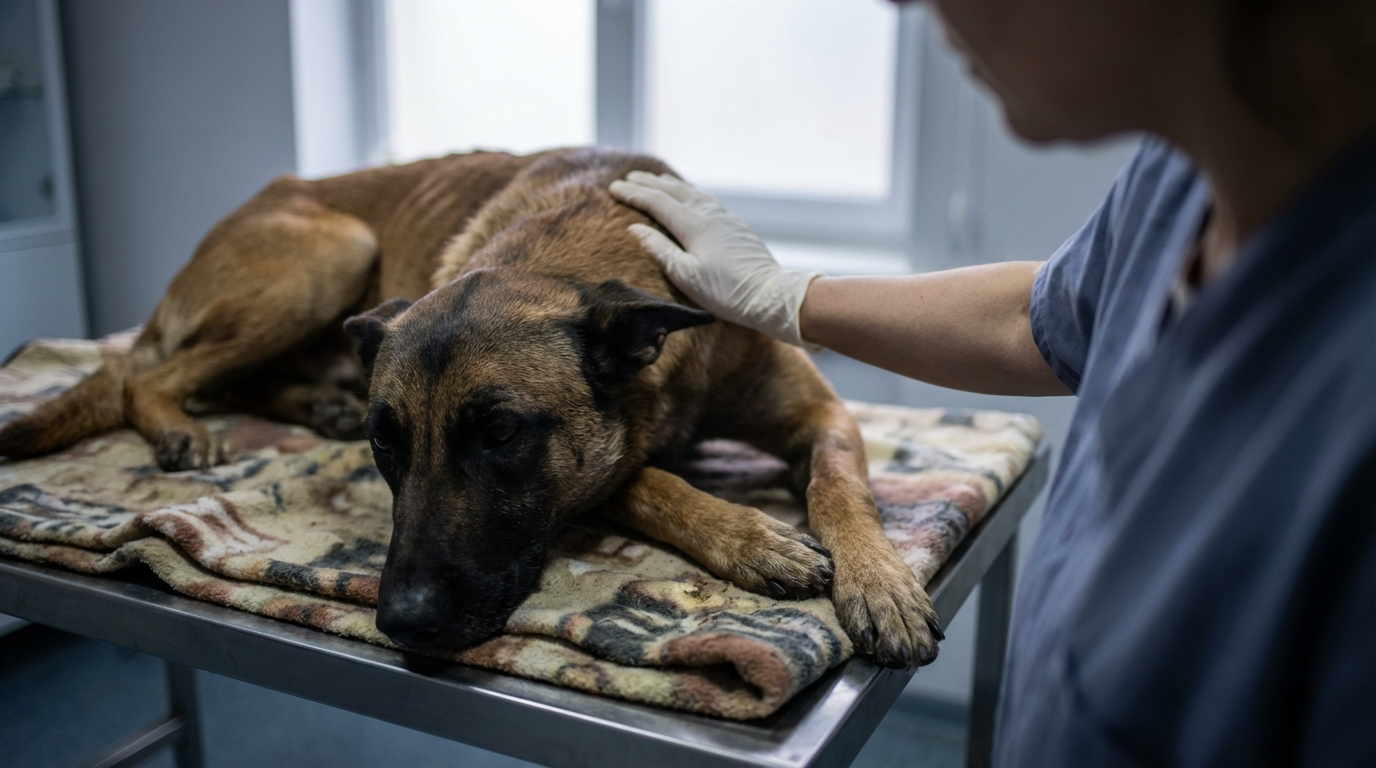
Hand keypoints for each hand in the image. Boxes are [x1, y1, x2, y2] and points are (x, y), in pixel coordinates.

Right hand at [609, 171, 822, 348]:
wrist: (769, 295)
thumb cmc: (725, 291)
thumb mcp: (685, 275)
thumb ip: (659, 249)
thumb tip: (635, 228)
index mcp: (694, 225)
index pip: (657, 202)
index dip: (633, 193)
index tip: (613, 187)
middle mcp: (710, 214)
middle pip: (674, 191)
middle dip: (649, 183)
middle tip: (629, 177)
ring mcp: (725, 218)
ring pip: (692, 192)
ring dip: (671, 185)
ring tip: (656, 180)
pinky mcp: (735, 226)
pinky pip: (706, 200)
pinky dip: (690, 193)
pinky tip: (691, 197)